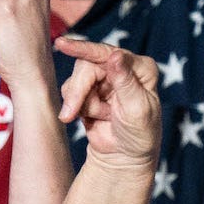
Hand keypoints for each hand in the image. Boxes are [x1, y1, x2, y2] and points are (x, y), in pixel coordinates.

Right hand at [55, 37, 159, 170]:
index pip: (108, 53)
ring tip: (98, 118)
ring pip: (76, 80)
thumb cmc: (139, 135)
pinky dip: (76, 108)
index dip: (84, 49)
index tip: (62, 45)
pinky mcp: (88, 90)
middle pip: (86, 66)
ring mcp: (103, 78)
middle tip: (70, 115)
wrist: (124, 158)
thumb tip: (115, 55)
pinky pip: (69, 92)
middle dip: (78, 91)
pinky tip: (94, 118)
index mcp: (140, 67)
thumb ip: (125, 81)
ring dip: (81, 103)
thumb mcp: (137, 109)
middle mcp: (121, 67)